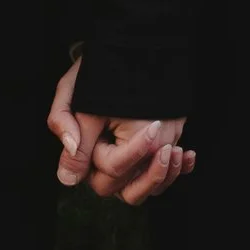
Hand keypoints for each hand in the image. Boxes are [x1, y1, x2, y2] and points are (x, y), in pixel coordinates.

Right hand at [45, 55, 195, 204]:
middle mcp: (103, 166)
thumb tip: (67, 177)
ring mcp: (126, 165)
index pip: (111, 169)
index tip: (153, 128)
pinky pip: (160, 180)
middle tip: (168, 147)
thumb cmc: (91, 75)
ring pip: (144, 191)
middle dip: (151, 172)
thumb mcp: (72, 91)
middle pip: (127, 190)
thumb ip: (62, 123)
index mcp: (84, 154)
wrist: (114, 58)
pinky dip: (177, 171)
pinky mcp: (145, 159)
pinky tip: (188, 156)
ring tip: (177, 152)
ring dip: (164, 176)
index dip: (134, 152)